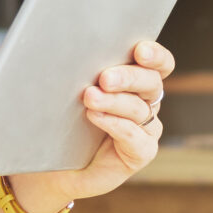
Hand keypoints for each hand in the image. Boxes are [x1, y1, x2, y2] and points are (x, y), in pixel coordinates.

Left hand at [9, 41, 174, 212]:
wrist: (54, 165)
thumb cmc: (63, 121)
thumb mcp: (70, 90)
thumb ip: (80, 70)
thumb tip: (70, 47)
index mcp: (136, 80)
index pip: (158, 63)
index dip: (154, 56)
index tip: (140, 50)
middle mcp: (145, 101)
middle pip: (151, 82)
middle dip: (129, 77)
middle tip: (105, 78)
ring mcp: (146, 128)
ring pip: (139, 109)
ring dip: (114, 101)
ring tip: (90, 97)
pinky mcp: (141, 152)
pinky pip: (135, 137)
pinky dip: (116, 125)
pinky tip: (95, 117)